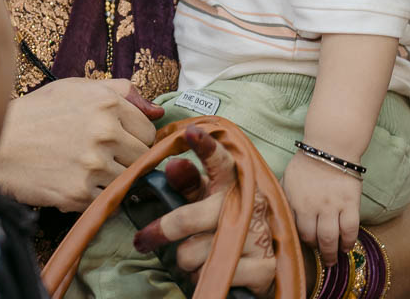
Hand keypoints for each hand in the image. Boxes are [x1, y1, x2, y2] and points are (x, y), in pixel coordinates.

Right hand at [0, 78, 160, 211]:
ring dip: (111, 179)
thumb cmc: (36, 114)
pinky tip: (73, 181)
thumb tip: (157, 110)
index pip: (148, 131)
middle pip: (143, 157)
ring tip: (84, 169)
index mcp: (106, 103)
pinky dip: (94, 195)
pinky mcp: (80, 193)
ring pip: (127, 180)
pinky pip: (106, 199)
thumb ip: (119, 91)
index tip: (117, 141)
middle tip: (100, 157)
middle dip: (127, 159)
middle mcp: (105, 132)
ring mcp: (94, 165)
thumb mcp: (74, 88)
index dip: (134, 137)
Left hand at [130, 124, 279, 297]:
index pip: (220, 161)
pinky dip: (204, 278)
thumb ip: (188, 182)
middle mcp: (251, 204)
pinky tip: (212, 271)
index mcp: (234, 182)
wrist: (266, 261)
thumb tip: (172, 165)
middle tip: (143, 240)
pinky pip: (213, 275)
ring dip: (187, 261)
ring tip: (197, 256)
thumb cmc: (226, 222)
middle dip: (162, 231)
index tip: (191, 132)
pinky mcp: (264, 267)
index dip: (205, 147)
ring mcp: (259, 235)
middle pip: (188, 218)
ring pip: (194, 253)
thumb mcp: (207, 199)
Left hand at [282, 150, 361, 267]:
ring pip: (331, 238)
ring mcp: (332, 205)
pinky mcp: (350, 202)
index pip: (296, 230)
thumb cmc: (306, 163)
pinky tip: (347, 247)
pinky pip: (350, 228)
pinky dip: (349, 241)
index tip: (306, 246)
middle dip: (318, 251)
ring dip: (332, 253)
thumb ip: (284, 197)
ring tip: (333, 259)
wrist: (330, 146)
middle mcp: (312, 206)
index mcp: (295, 201)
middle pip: (313, 238)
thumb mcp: (287, 179)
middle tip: (322, 259)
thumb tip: (277, 213)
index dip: (301, 241)